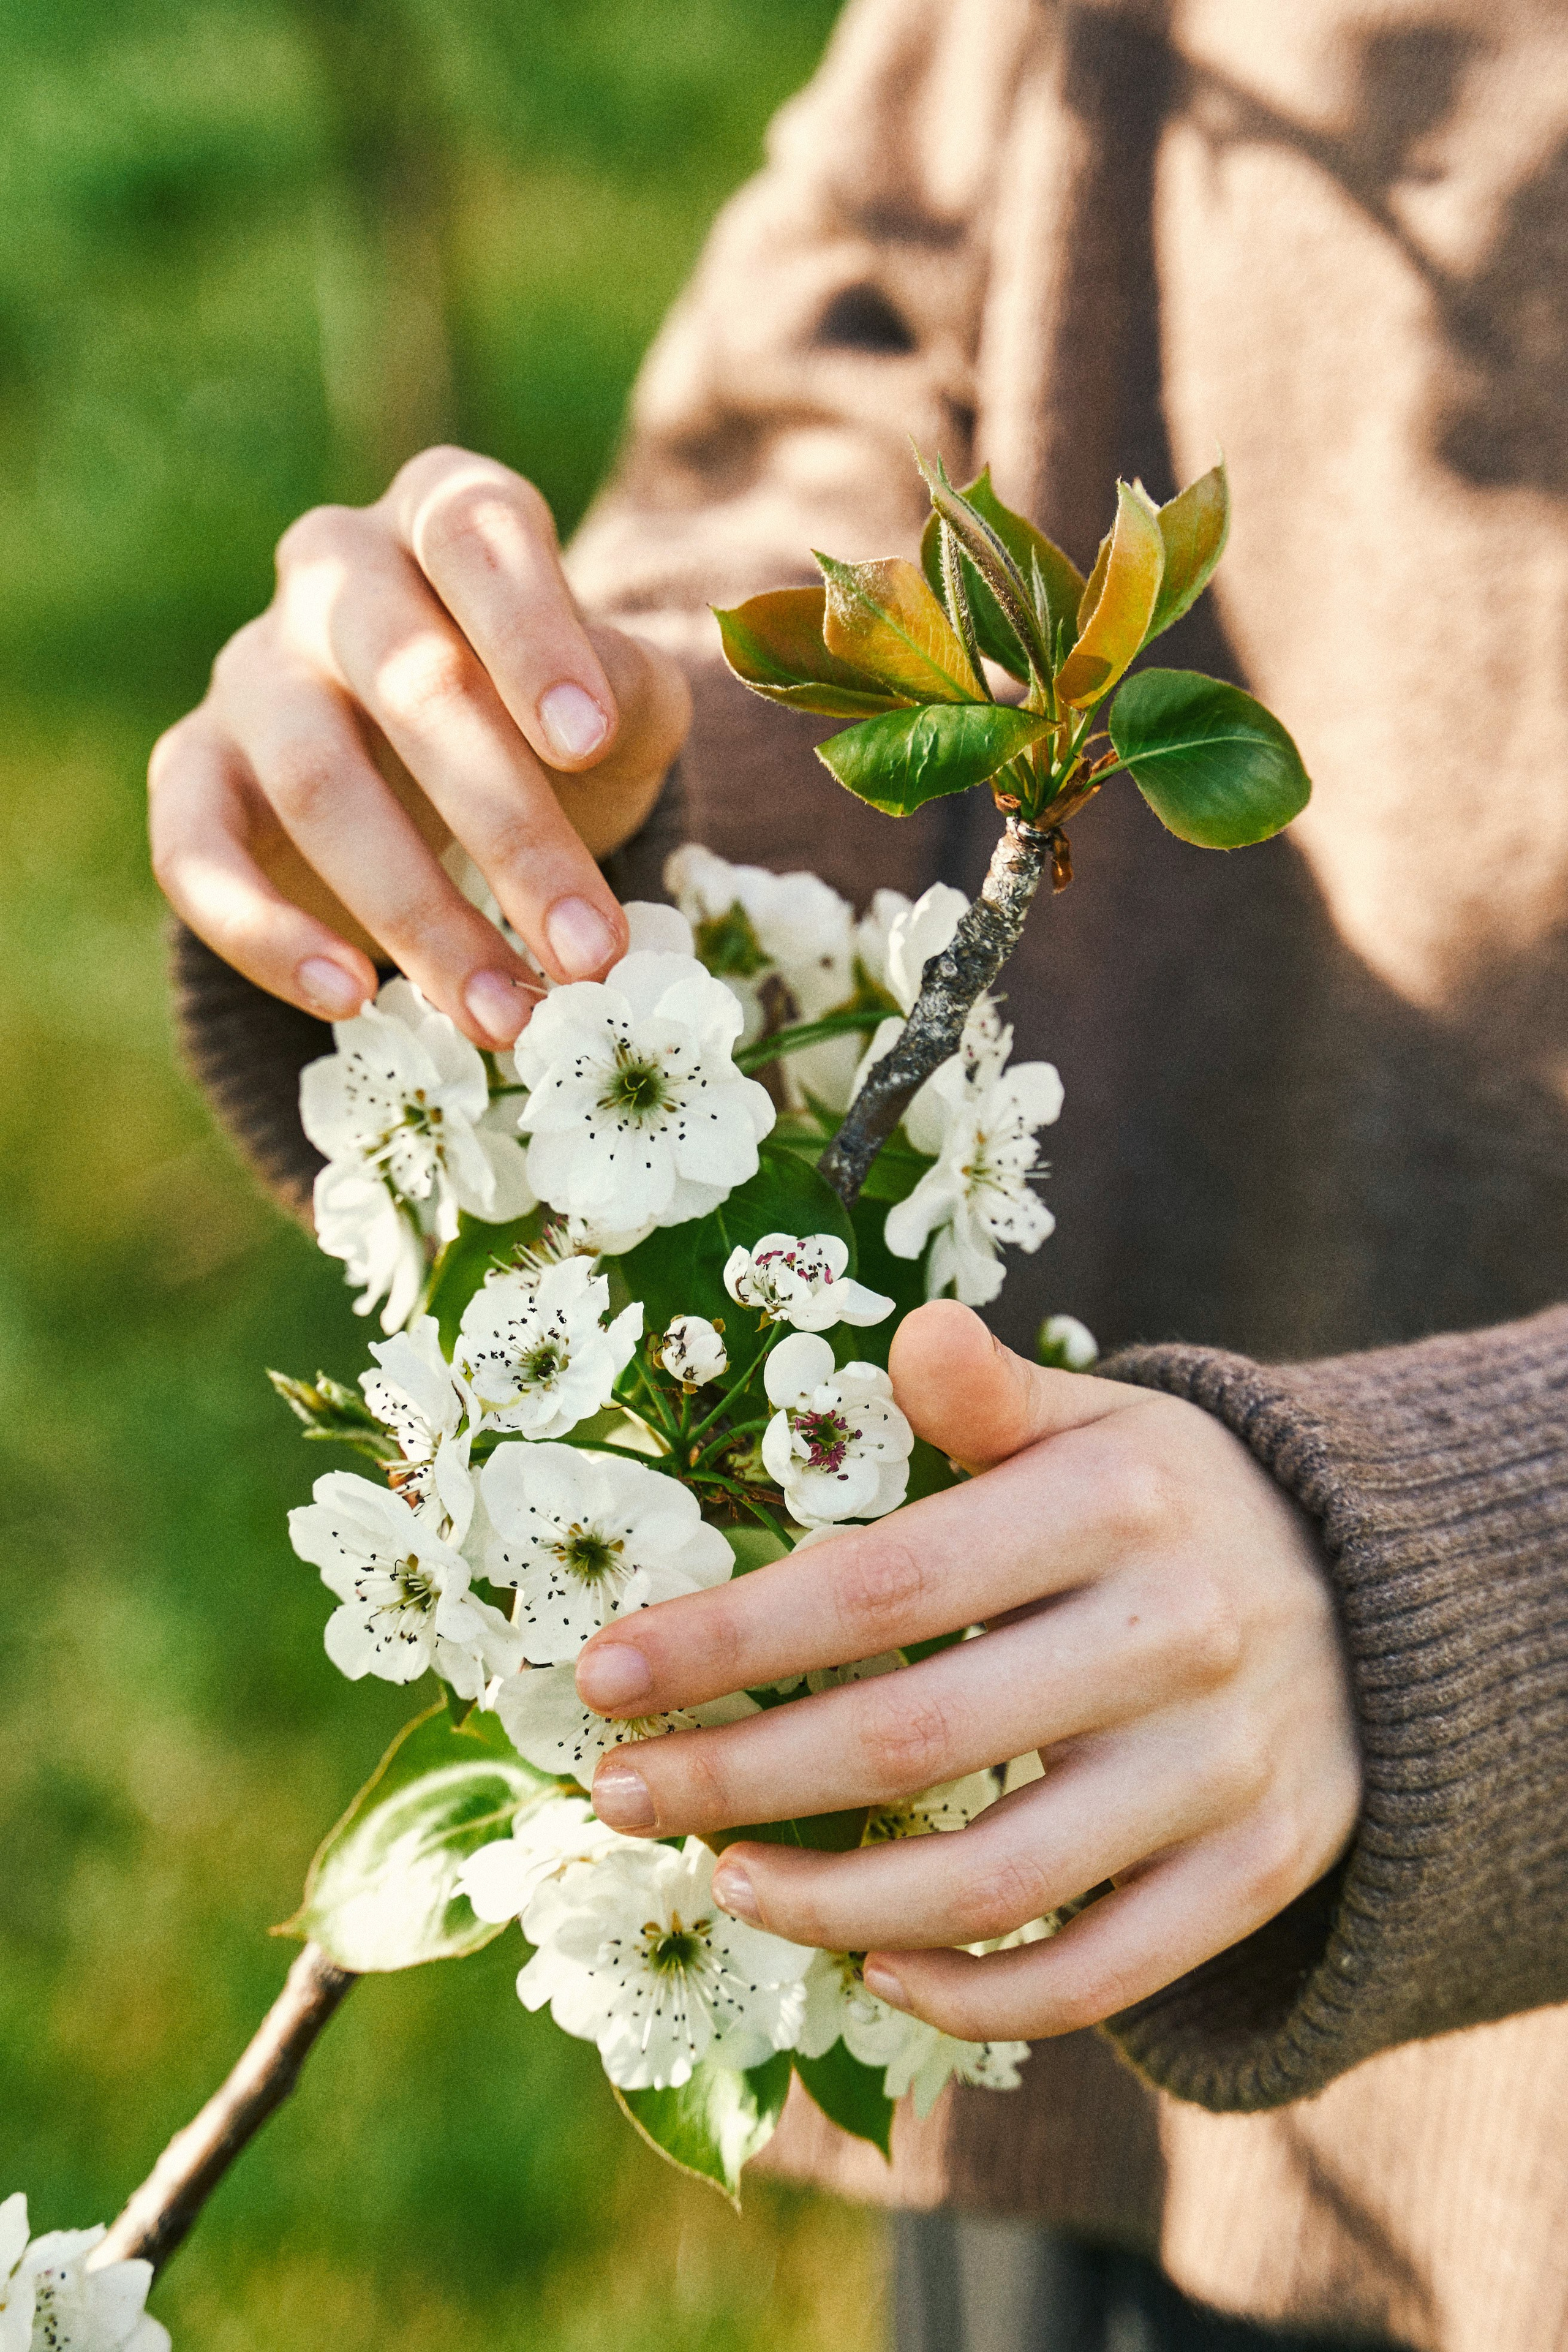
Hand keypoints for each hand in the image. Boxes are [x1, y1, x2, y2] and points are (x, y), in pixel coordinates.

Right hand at [149, 445, 690, 1046]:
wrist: (456, 782)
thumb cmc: (553, 725)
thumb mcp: (623, 700)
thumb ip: (627, 692)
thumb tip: (599, 723)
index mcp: (444, 514)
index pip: (478, 537)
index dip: (533, 636)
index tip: (589, 741)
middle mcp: (333, 571)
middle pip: (409, 680)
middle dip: (509, 829)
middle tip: (586, 952)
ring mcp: (252, 671)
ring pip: (318, 784)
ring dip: (416, 915)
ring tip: (505, 1015)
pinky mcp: (192, 772)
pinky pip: (197, 853)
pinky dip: (267, 935)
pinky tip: (350, 998)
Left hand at [574, 1301, 1360, 2044]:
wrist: (1380, 1601)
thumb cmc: (1168, 1506)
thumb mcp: (1098, 1421)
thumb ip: (992, 1398)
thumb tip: (914, 1333)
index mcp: (1115, 1504)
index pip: (884, 1586)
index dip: (728, 1640)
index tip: (600, 1678)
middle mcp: (1179, 1637)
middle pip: (911, 1740)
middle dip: (736, 1777)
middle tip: (620, 1793)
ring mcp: (1226, 1768)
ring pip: (991, 1880)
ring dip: (826, 1900)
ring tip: (722, 1880)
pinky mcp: (1258, 1869)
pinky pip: (1096, 1974)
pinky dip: (970, 1991)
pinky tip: (871, 1965)